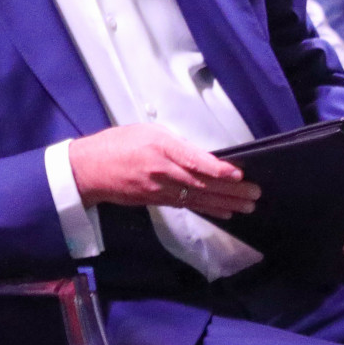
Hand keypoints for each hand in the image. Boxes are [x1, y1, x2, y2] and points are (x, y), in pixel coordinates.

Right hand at [67, 124, 261, 217]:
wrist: (88, 170)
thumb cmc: (117, 144)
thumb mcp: (146, 131)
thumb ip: (174, 143)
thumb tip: (200, 155)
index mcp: (160, 148)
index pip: (193, 161)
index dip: (217, 169)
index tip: (239, 174)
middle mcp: (162, 172)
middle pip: (201, 183)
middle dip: (230, 190)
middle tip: (255, 194)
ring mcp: (159, 190)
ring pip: (197, 197)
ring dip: (225, 203)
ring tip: (248, 206)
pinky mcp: (156, 201)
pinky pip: (186, 205)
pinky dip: (207, 209)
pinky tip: (225, 212)